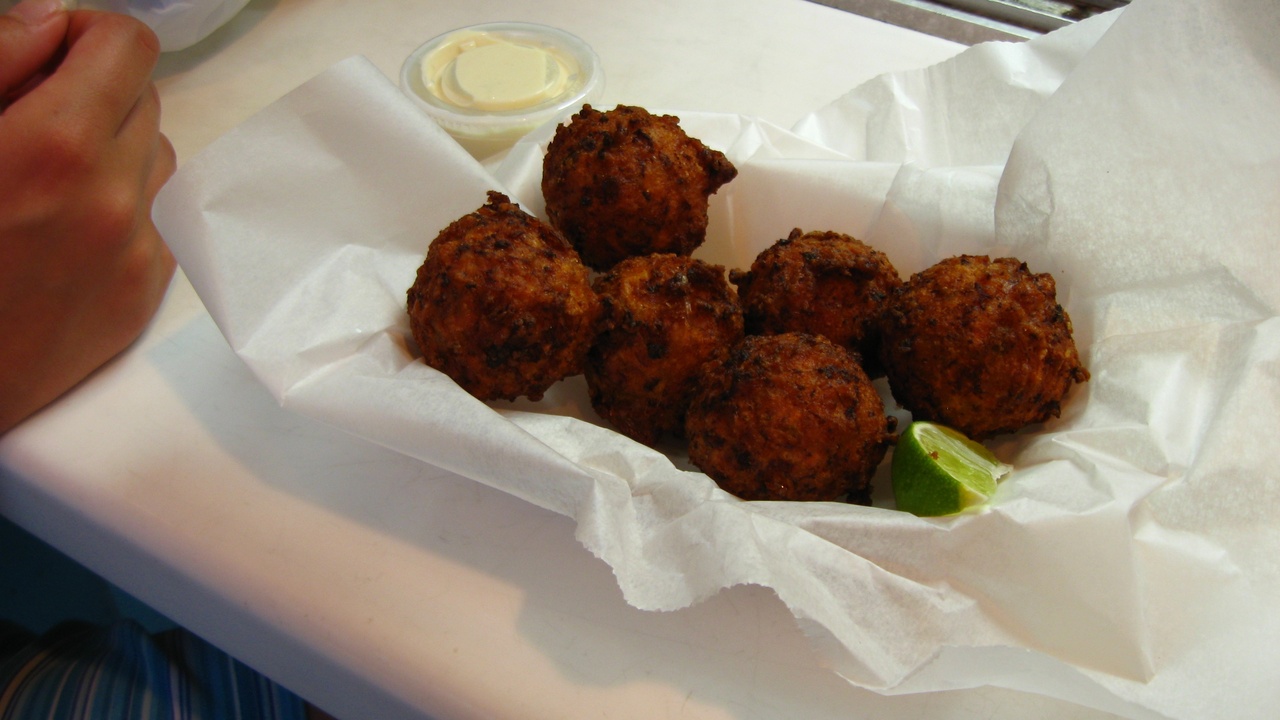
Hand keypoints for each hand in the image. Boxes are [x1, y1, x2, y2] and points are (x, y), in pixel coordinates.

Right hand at [0, 1, 176, 433]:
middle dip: (96, 94)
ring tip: (47, 175)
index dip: (87, 35)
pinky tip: (62, 228)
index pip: (128, 48)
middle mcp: (111, 200)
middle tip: (33, 118)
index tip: (50, 51)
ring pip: (158, 162)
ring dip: (115, 150)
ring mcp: (134, 255)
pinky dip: (123, 209)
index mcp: (56, 147)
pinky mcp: (139, 299)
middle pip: (146, 102)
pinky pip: (159, 223)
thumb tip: (50, 19)